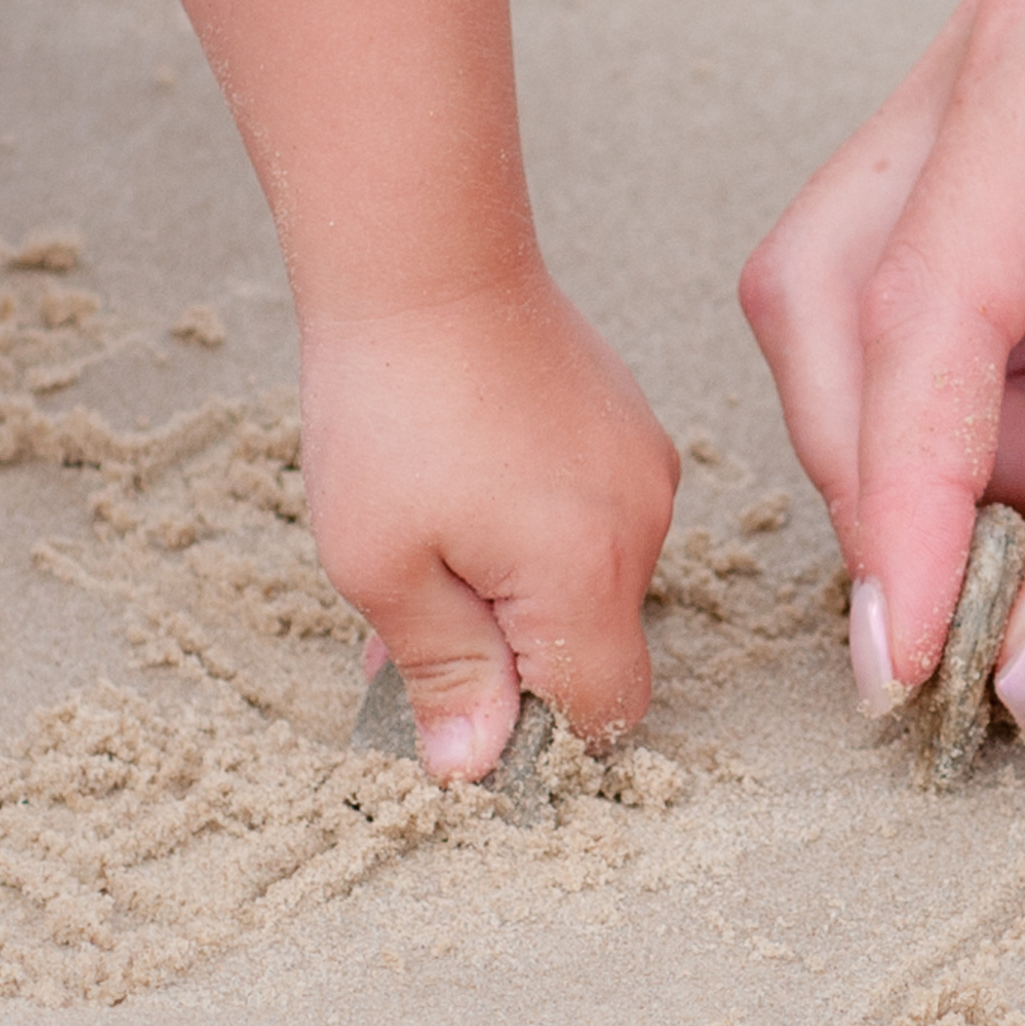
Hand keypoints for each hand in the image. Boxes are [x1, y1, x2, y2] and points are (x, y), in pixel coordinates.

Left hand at [299, 272, 677, 781]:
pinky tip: (449, 499)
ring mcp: (641, 468)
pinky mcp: (623, 427)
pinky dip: (524, 536)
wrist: (422, 260)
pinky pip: (586, 519)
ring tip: (413, 551)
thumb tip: (473, 765)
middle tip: (403, 633)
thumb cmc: (390, 411)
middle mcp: (641, 525)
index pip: (602, 714)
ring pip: (585, 583)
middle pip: (594, 650)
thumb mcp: (383, 567)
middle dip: (505, 663)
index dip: (531, 740)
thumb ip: (440, 672)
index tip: (454, 717)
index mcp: (588, 574)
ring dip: (507, 596)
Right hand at [740, 0, 1024, 733]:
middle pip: (829, 309)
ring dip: (951, 452)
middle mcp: (974, 70)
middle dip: (903, 472)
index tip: (907, 649)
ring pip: (843, 332)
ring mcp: (958, 118)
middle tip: (997, 593)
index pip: (920, 309)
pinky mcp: (967, 183)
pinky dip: (988, 424)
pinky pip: (907, 339)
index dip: (902, 496)